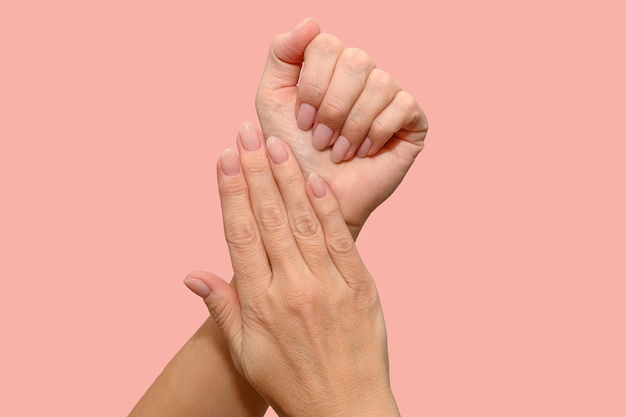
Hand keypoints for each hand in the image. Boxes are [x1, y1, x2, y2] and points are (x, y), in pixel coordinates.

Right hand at [184, 123, 399, 416]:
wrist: (346, 410)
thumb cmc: (290, 383)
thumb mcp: (245, 353)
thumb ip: (222, 309)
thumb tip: (190, 274)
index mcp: (260, 302)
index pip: (240, 234)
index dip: (231, 192)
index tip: (224, 158)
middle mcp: (292, 287)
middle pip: (269, 218)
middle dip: (256, 171)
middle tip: (247, 133)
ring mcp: (329, 286)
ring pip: (304, 221)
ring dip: (289, 180)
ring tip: (278, 145)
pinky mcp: (361, 288)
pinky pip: (342, 240)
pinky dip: (328, 209)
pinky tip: (316, 180)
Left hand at [256, 18, 427, 237]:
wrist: (315, 197)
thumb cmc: (293, 153)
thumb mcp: (273, 100)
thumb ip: (282, 54)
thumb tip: (312, 21)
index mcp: (330, 65)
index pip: (326, 44)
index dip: (312, 84)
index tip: (302, 120)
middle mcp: (362, 74)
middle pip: (355, 60)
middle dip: (332, 107)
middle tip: (320, 140)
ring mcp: (389, 94)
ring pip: (379, 82)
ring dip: (352, 124)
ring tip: (339, 151)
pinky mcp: (412, 119)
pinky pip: (402, 105)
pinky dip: (377, 132)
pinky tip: (364, 151)